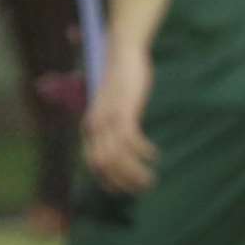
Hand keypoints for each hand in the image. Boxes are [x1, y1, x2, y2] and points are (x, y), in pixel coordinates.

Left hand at [82, 44, 157, 193]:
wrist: (122, 54)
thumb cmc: (121, 81)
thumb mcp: (113, 107)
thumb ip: (112, 125)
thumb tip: (121, 145)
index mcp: (90, 127)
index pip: (93, 165)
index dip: (108, 181)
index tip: (125, 190)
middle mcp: (95, 126)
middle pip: (105, 166)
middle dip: (124, 182)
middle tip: (143, 188)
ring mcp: (108, 119)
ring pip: (118, 157)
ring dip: (134, 173)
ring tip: (151, 179)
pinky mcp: (123, 111)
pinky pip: (130, 140)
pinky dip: (142, 151)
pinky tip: (154, 154)